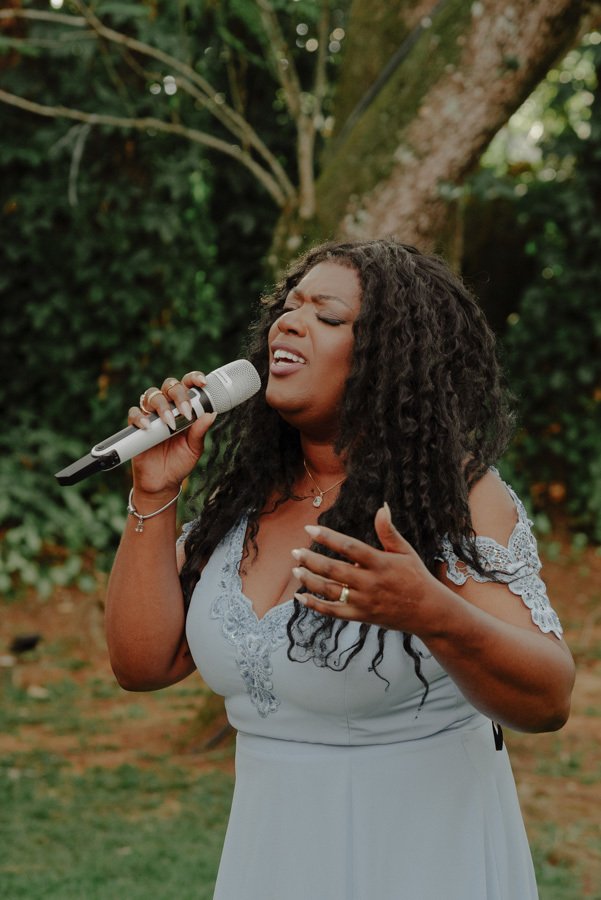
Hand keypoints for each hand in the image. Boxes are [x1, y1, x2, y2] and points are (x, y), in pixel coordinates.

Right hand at [128, 371, 214, 495]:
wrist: (162, 482)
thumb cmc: (180, 462)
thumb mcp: (194, 448)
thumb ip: (200, 431)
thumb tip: (211, 414)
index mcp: (183, 408)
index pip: (187, 386)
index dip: (194, 378)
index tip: (202, 383)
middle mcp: (167, 407)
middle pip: (170, 386)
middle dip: (179, 395)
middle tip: (186, 413)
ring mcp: (151, 415)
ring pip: (152, 395)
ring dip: (162, 406)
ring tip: (169, 424)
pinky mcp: (136, 426)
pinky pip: (134, 413)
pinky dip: (140, 417)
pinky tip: (148, 427)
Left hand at [291, 504, 439, 633]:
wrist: (429, 612)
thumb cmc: (416, 577)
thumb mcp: (405, 551)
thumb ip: (388, 531)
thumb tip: (382, 507)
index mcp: (381, 563)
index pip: (349, 547)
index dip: (328, 537)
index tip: (310, 529)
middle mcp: (371, 582)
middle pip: (334, 569)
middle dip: (311, 560)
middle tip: (295, 552)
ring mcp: (365, 601)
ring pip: (330, 591)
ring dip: (309, 580)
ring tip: (295, 570)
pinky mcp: (361, 616)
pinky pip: (333, 612)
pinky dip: (315, 605)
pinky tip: (301, 597)